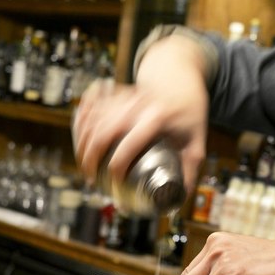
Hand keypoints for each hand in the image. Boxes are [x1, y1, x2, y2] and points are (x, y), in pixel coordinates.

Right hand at [72, 35, 210, 193]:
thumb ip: (190, 170)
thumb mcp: (197, 141)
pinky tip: (78, 134)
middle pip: (103, 130)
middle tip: (90, 176)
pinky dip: (81, 118)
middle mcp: (138, 104)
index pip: (130, 144)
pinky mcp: (116, 91)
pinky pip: (92, 103)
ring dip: (83, 140)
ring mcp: (124, 95)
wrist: (181, 76)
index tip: (114, 182)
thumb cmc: (190, 112)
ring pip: (94, 117)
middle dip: (91, 156)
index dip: (118, 166)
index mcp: (158, 117)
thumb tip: (178, 198)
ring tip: (84, 162)